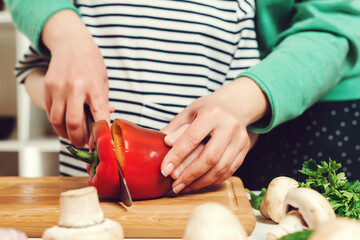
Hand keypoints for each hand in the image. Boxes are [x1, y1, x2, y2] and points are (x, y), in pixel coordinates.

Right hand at [42, 10, 108, 146]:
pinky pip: (50, 111)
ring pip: (57, 121)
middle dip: (79, 139)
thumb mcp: (103, 81)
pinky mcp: (48, 87)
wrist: (71, 43)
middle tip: (83, 143)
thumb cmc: (91, 62)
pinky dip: (56, 121)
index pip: (98, 117)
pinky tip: (64, 123)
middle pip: (74, 123)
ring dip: (65, 133)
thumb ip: (102, 102)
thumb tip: (103, 122)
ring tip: (72, 136)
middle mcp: (75, 88)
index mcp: (94, 87)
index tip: (99, 142)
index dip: (99, 134)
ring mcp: (59, 88)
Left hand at [161, 77, 267, 193]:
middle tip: (175, 185)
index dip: (177, 156)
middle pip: (210, 157)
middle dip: (190, 174)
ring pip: (221, 168)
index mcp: (212, 113)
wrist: (233, 106)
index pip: (192, 138)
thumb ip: (175, 129)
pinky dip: (212, 180)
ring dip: (200, 182)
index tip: (165, 170)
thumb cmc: (207, 109)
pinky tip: (198, 183)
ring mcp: (240, 139)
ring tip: (184, 187)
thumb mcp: (189, 112)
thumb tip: (160, 144)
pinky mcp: (244, 149)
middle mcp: (229, 125)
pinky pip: (228, 171)